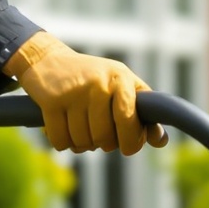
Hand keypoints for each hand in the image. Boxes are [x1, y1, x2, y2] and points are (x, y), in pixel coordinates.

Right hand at [6, 33, 166, 153]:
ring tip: (79, 128)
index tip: (128, 147)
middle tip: (97, 133)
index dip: (131, 140)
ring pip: (82, 141)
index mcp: (121, 78)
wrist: (47, 60)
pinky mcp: (51, 101)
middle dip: (102, 143)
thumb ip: (143, 113)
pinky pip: (60, 140)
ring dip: (80, 143)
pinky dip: (62, 142)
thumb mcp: (121, 86)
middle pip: (104, 137)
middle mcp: (99, 83)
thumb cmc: (92, 79)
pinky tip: (62, 128)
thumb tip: (161, 141)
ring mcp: (75, 91)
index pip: (129, 120)